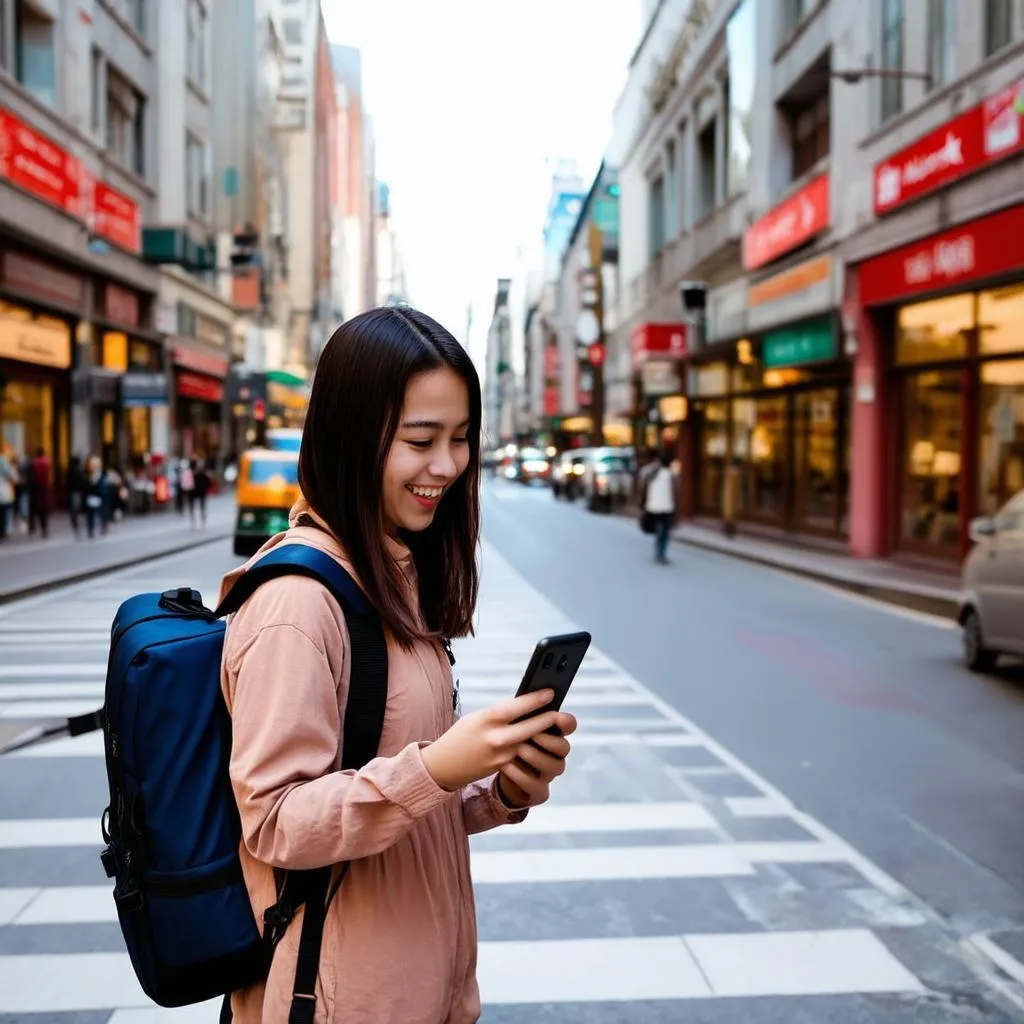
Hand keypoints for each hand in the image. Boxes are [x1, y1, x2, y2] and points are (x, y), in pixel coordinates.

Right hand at [421, 689, 562, 791]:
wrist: (443, 764)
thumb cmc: (462, 734)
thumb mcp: (477, 717)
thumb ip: (500, 714)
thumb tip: (527, 707)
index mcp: (487, 718)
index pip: (517, 706)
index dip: (536, 699)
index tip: (550, 692)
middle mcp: (495, 736)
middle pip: (530, 726)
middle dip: (547, 719)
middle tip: (559, 712)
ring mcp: (500, 754)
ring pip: (529, 742)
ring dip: (543, 734)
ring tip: (553, 725)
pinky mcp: (502, 766)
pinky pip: (522, 754)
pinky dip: (531, 746)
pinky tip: (541, 740)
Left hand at [497, 712, 576, 808]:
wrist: (494, 772)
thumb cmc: (504, 740)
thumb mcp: (511, 723)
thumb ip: (521, 713)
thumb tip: (525, 695)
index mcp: (552, 733)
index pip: (568, 725)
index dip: (566, 722)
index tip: (556, 716)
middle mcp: (556, 755)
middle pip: (564, 747)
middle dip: (549, 740)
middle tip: (532, 734)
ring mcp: (548, 774)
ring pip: (554, 767)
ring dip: (536, 756)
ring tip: (517, 748)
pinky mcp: (538, 792)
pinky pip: (535, 785)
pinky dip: (520, 775)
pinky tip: (506, 765)